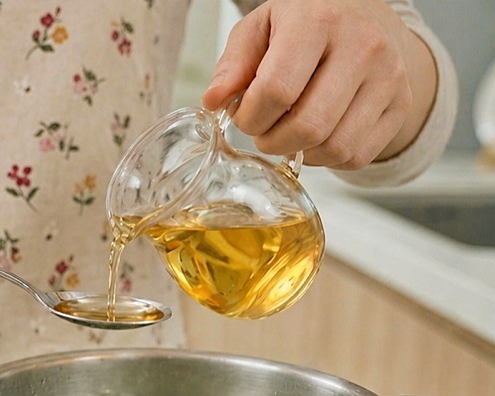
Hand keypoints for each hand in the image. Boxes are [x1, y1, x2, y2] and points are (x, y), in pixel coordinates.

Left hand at [202, 0, 435, 169]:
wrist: (364, 17)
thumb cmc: (305, 24)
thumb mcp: (260, 28)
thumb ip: (233, 64)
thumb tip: (214, 101)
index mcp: (319, 21)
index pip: (277, 91)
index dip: (250, 117)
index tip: (244, 116)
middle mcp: (363, 47)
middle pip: (308, 126)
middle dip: (272, 141)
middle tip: (263, 131)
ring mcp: (389, 77)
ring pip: (335, 147)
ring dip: (300, 153)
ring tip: (288, 132)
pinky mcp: (402, 104)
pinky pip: (358, 155)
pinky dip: (328, 158)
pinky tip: (316, 136)